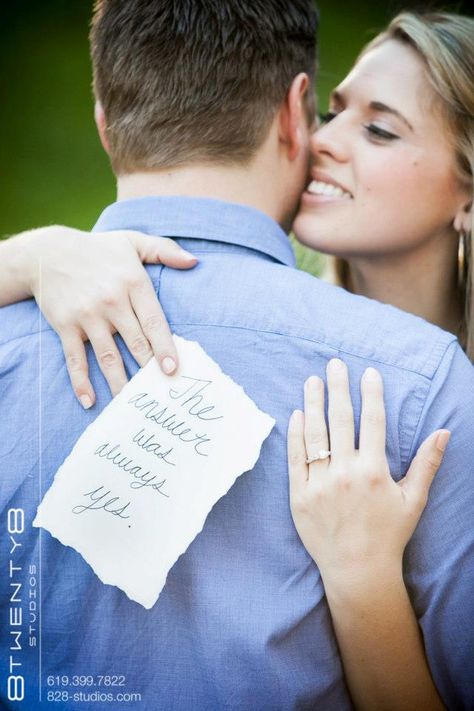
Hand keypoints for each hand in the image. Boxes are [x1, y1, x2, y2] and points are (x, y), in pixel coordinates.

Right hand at [24, 226, 197, 406]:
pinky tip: (91, 401)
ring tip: (131, 405)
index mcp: (132, 282)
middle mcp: (111, 302)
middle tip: (161, 393)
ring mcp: (87, 316)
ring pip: (108, 357)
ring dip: (120, 384)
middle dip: (148, 370)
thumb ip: (165, 250)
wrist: (46, 252)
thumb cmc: (97, 249)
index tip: (173, 369)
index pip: (153, 321)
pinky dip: (81, 382)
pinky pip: (75, 359)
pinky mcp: (66, 326)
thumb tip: (195, 262)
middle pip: (135, 343)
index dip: (164, 347)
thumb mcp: (132, 241)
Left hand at [287, 358, 449, 584]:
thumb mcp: (413, 499)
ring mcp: (319, 483)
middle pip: (340, 420)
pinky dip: (296, 434)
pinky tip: (297, 414)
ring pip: (314, 434)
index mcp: (374, 471)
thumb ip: (427, 463)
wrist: (357, 570)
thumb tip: (444, 432)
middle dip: (338, 388)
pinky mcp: (299, 495)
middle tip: (334, 363)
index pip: (372, 421)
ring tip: (312, 381)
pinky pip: (296, 458)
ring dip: (313, 403)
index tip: (368, 372)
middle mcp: (345, 473)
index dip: (371, 394)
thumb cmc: (389, 534)